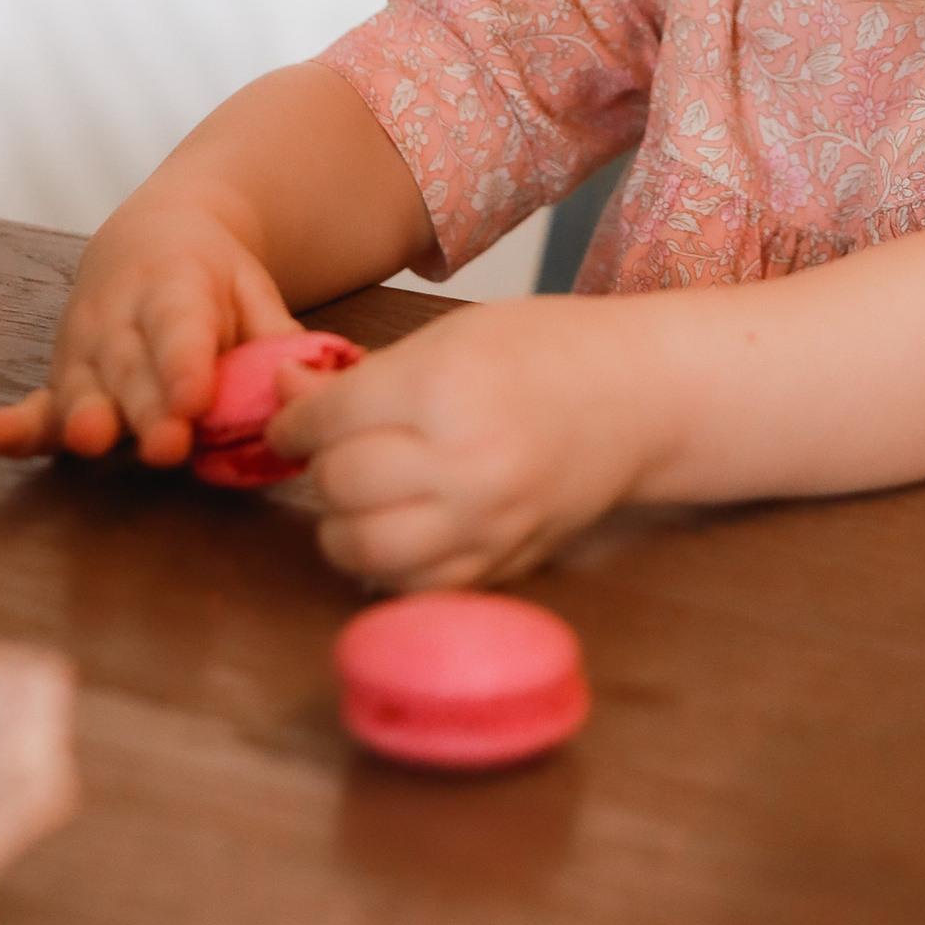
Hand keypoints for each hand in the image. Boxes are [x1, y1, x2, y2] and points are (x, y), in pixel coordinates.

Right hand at [0, 186, 293, 469]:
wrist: (152, 235)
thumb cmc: (215, 279)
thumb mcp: (253, 291)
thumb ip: (277, 339)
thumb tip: (313, 382)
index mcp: (175, 285)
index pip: (180, 327)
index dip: (187, 364)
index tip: (197, 398)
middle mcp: (119, 316)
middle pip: (132, 367)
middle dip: (147, 407)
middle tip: (169, 445)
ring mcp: (82, 348)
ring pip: (83, 388)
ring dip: (86, 417)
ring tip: (91, 441)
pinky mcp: (60, 379)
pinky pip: (33, 408)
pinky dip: (7, 426)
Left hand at [274, 295, 664, 587]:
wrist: (639, 396)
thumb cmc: (545, 352)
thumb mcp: (449, 338)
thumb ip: (364, 377)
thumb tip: (285, 398)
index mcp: (445, 389)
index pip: (329, 421)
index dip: (295, 421)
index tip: (294, 421)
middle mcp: (464, 464)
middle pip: (340, 487)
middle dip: (321, 469)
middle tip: (334, 452)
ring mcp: (487, 523)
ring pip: (366, 551)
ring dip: (345, 527)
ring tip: (361, 500)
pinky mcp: (505, 562)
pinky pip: (416, 586)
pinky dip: (393, 565)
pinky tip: (404, 530)